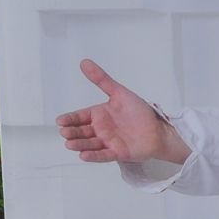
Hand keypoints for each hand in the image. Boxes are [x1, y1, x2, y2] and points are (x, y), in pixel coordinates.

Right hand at [55, 59, 189, 164]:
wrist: (159, 128)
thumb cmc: (140, 112)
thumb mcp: (119, 93)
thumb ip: (102, 79)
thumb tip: (84, 62)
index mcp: (99, 115)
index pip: (79, 117)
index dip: (70, 119)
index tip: (60, 121)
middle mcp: (101, 129)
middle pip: (82, 131)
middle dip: (72, 132)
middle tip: (64, 132)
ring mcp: (108, 142)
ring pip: (90, 144)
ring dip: (79, 144)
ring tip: (69, 144)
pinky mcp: (117, 153)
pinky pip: (103, 155)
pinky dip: (93, 156)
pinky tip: (83, 155)